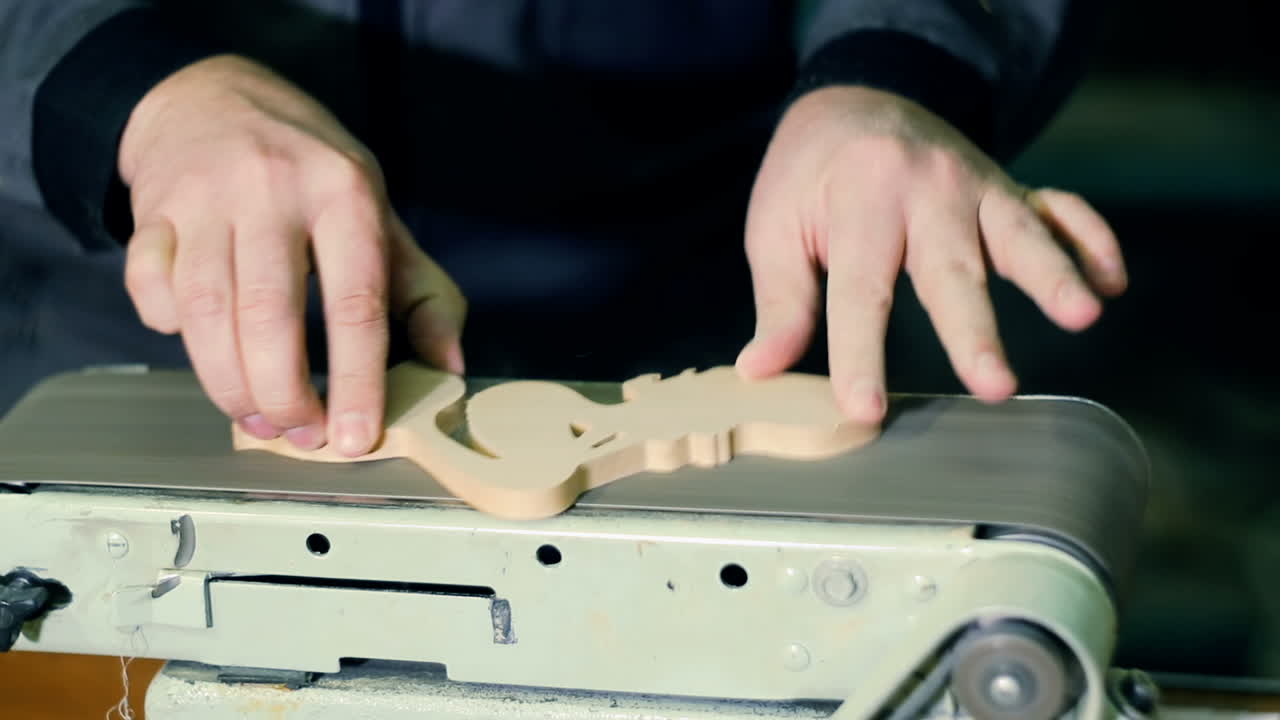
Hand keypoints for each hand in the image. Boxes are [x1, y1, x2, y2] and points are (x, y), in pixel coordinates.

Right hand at [120, 55, 466, 455]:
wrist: (213, 97)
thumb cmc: (309, 171)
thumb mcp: (379, 214)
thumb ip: (422, 292)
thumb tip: (451, 365)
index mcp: (344, 193)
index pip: (356, 302)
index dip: (357, 380)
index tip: (356, 436)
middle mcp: (272, 190)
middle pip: (270, 316)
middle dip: (285, 395)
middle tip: (302, 435)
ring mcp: (205, 199)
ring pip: (205, 313)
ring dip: (230, 384)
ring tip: (260, 418)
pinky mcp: (151, 213)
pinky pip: (151, 290)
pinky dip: (169, 330)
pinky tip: (204, 347)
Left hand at [736, 86, 1126, 421]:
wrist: (857, 98)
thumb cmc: (808, 177)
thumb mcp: (776, 230)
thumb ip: (782, 303)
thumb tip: (759, 372)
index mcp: (861, 200)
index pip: (861, 291)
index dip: (860, 354)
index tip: (863, 410)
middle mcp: (926, 189)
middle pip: (951, 267)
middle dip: (974, 330)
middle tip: (995, 385)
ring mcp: (976, 185)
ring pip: (1018, 233)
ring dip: (1053, 274)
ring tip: (1084, 314)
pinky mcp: (1009, 188)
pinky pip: (1060, 206)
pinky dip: (1091, 238)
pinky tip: (1112, 280)